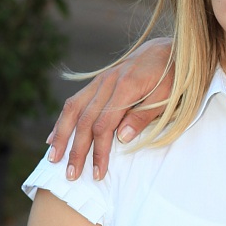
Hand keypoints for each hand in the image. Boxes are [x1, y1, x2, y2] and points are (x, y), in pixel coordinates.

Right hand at [48, 38, 173, 179]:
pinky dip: (63, 120)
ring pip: (73, 110)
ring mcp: (100, 81)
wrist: (167, 50)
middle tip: (71, 175)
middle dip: (77, 151)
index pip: (104, 126)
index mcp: (126, 88)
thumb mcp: (167, 97)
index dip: (99, 151)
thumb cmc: (172, 76)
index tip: (98, 173)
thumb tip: (122, 138)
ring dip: (62, 136)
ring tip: (53, 159)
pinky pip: (75, 101)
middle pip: (85, 121)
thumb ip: (144, 116)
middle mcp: (107, 83)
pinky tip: (54, 137)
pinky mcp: (98, 82)